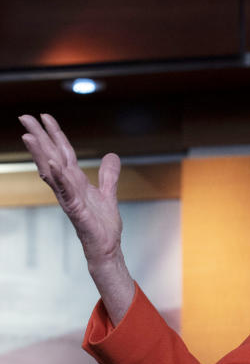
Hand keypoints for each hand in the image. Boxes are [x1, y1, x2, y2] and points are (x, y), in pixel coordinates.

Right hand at [20, 114, 122, 262]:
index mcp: (76, 180)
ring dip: (40, 153)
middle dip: (39, 136)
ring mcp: (69, 197)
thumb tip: (111, 155)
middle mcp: (68, 186)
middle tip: (24, 116)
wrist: (106, 247)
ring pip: (51, 171)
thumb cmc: (102, 224)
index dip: (55, 134)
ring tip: (29, 135)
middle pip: (51, 156)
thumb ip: (108, 175)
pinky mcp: (75, 209)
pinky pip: (64, 191)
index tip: (44, 116)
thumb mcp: (108, 193)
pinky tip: (51, 164)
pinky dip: (58, 177)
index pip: (63, 152)